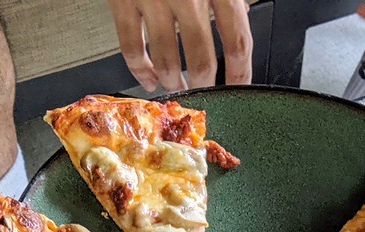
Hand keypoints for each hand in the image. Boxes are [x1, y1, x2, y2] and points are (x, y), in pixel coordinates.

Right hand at [107, 0, 252, 92]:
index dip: (241, 72)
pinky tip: (149, 78)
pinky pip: (131, 46)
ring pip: (167, 59)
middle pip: (202, 58)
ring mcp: (153, 0)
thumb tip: (238, 25)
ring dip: (174, 81)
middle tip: (205, 90)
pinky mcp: (123, 1)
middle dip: (205, 83)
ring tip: (177, 86)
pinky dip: (140, 70)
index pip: (237, 40)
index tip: (240, 87)